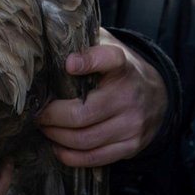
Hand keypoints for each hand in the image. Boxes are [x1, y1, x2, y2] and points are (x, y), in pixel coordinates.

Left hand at [39, 28, 166, 166]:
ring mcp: (132, 124)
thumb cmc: (119, 70)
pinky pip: (95, 158)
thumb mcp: (107, 46)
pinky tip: (57, 146)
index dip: (89, 61)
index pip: (109, 59)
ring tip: (44, 127)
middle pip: (81, 113)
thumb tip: (47, 36)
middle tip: (36, 112)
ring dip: (56, 136)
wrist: (157, 95)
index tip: (69, 64)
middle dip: (50, 115)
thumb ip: (84, 42)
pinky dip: (70, 155)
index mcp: (122, 64)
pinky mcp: (131, 146)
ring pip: (84, 139)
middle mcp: (129, 95)